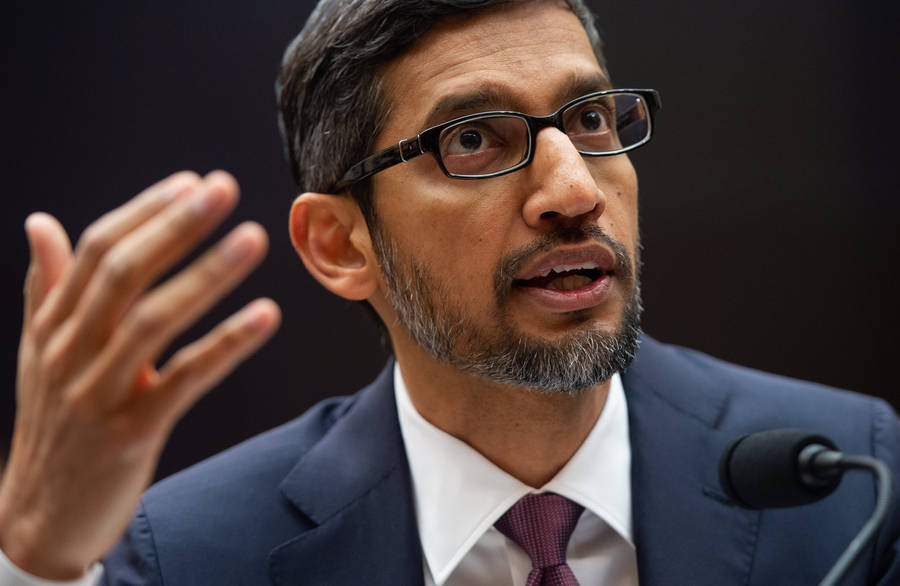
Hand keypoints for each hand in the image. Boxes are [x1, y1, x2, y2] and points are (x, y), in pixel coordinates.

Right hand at [0, 171, 280, 579]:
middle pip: (122, 274)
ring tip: (253, 238)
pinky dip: (227, 344)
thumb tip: (40, 222)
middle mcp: (69, 352)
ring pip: (153, 321)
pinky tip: (267, 315)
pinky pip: (184, 380)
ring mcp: (97, 393)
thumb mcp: (40, 353)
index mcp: (53, 326)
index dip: (146, 212)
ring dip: (207, 275)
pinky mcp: (130, 432)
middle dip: (175, 226)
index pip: (96, 250)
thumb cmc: (55, 424)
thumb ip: (47, 287)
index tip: (193, 182)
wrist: (41, 516)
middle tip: (223, 189)